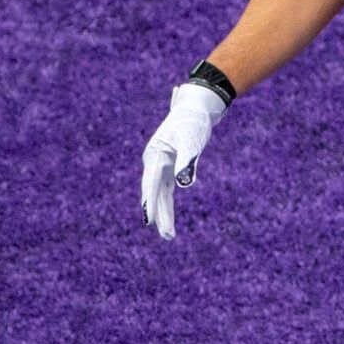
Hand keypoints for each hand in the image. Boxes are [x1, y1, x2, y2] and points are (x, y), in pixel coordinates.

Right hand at [141, 82, 227, 240]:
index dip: (149, 203)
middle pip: (155, 193)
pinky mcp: (168, 167)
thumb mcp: (191, 142)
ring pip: (160, 195)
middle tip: (167, 236)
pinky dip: (167, 205)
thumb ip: (187, 162)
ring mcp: (160, 165)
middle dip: (159, 215)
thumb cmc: (193, 123)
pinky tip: (168, 220)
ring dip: (164, 214)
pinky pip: (165, 190)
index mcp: (155, 155)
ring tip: (169, 235)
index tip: (148, 221)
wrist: (195, 107)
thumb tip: (183, 184)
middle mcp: (154, 162)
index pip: (151, 184)